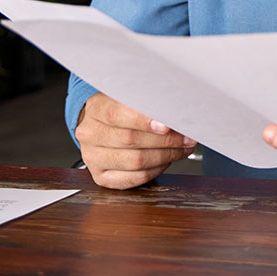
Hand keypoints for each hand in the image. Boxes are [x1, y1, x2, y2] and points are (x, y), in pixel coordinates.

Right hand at [74, 92, 197, 188]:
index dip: (143, 120)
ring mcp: (93, 158)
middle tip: (186, 136)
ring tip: (182, 148)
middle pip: (131, 139)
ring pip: (135, 161)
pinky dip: (157, 169)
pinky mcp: (101, 177)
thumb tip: (174, 111)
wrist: (102, 126)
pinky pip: (135, 178)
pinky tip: (167, 160)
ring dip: (166, 155)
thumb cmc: (122, 110)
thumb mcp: (130, 97)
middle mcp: (90, 134)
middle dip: (166, 139)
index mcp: (95, 109)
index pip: (116, 114)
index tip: (166, 125)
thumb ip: (148, 102)